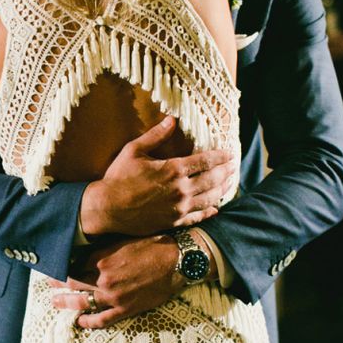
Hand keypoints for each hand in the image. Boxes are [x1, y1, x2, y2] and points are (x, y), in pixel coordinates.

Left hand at [49, 235, 185, 327]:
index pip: (73, 263)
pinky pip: (103, 320)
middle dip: (58, 283)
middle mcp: (103, 278)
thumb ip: (102, 245)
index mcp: (100, 258)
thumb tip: (85, 246)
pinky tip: (80, 322)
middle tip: (47, 283)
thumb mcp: (122, 237)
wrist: (176, 260)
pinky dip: (89, 322)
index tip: (55, 262)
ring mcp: (113, 296)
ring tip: (54, 302)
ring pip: (83, 302)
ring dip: (66, 303)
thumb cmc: (151, 243)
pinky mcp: (126, 309)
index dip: (62, 263)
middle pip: (73, 282)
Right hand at [79, 117, 236, 235]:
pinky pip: (198, 217)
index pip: (205, 161)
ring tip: (231, 182)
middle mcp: (180, 189)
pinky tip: (216, 208)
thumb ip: (155, 135)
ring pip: (210, 198)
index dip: (220, 156)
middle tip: (235, 166)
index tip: (230, 153)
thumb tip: (171, 120)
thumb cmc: (118, 177)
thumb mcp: (133, 150)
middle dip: (226, 171)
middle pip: (212, 179)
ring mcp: (179, 208)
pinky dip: (210, 211)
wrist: (107, 208)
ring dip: (223, 189)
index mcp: (172, 169)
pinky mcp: (174, 222)